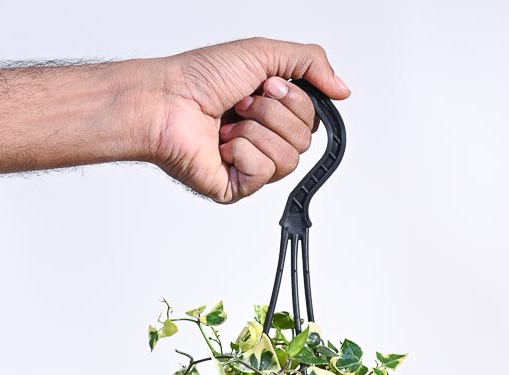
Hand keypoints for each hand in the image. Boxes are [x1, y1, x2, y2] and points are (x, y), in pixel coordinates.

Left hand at [146, 36, 350, 203]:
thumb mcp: (265, 52)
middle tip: (242, 103)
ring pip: (288, 160)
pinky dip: (242, 152)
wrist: (166, 101)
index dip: (293, 100)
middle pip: (304, 139)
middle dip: (273, 114)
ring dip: (256, 132)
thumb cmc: (200, 77)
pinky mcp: (237, 187)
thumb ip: (310, 63)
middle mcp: (263, 138)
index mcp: (272, 111)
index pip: (312, 118)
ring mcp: (250, 165)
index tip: (264, 84)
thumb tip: (343, 88)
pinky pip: (263, 174)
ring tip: (229, 123)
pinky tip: (222, 144)